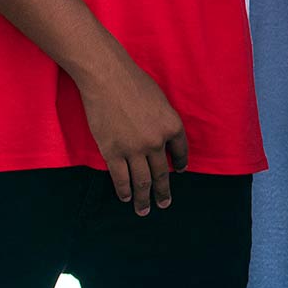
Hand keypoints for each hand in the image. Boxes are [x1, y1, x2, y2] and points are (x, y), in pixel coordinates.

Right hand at [74, 56, 188, 215]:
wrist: (107, 78)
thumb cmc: (134, 82)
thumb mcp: (160, 100)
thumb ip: (163, 121)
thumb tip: (162, 138)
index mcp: (172, 126)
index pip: (181, 152)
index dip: (181, 164)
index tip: (179, 172)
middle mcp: (156, 142)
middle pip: (162, 172)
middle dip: (164, 191)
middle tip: (165, 203)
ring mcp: (134, 149)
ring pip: (142, 181)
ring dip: (144, 198)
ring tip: (145, 210)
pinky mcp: (112, 152)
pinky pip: (120, 178)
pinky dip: (124, 190)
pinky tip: (126, 198)